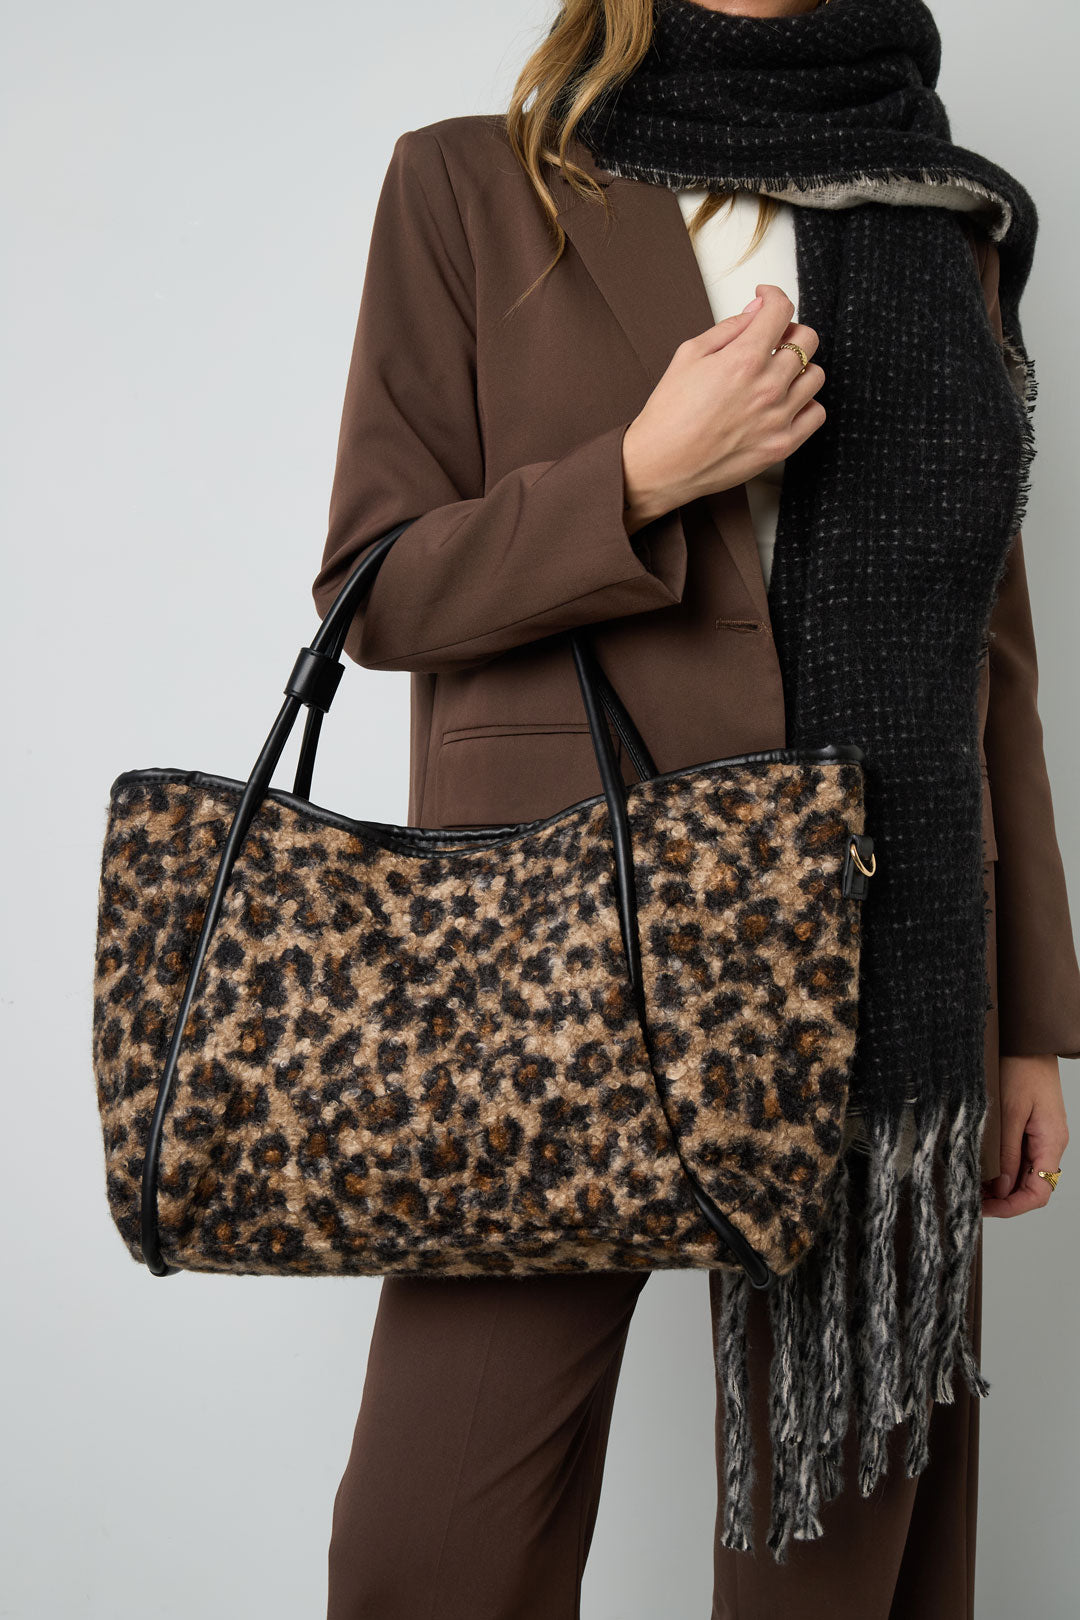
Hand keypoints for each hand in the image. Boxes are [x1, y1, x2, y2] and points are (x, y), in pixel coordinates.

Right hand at [621, 283, 825, 533]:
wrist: (660, 465)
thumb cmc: (668, 413)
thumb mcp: (688, 355)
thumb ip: (728, 328)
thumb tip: (756, 311)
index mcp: (743, 359)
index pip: (781, 310)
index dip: (774, 296)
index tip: (766, 299)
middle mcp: (767, 386)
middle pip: (807, 339)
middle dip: (790, 330)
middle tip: (773, 338)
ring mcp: (778, 418)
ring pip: (816, 375)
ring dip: (800, 368)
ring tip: (777, 375)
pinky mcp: (782, 445)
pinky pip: (816, 414)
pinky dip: (805, 404)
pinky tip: (785, 404)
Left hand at [980, 1053, 1067, 1216]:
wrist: (1027, 1041)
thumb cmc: (1022, 1067)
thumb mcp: (1010, 1111)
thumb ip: (1007, 1151)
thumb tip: (1002, 1188)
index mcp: (1051, 1142)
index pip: (1039, 1192)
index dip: (1013, 1206)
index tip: (986, 1209)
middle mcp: (1049, 1144)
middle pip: (1031, 1187)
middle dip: (1003, 1200)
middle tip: (972, 1201)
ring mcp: (1041, 1137)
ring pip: (1024, 1175)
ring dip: (1001, 1186)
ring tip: (972, 1188)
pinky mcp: (1030, 1129)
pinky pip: (1019, 1158)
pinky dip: (1001, 1168)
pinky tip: (981, 1169)